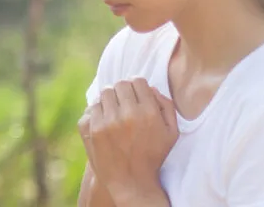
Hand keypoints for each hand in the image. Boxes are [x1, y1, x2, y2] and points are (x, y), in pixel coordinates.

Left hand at [78, 78, 177, 203]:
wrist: (132, 182)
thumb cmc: (153, 156)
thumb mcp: (171, 133)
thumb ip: (166, 106)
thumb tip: (151, 88)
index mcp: (149, 112)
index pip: (138, 81)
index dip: (137, 87)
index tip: (135, 95)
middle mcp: (128, 114)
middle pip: (120, 84)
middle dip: (123, 91)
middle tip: (124, 102)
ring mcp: (108, 122)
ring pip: (104, 93)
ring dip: (109, 99)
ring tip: (113, 110)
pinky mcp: (93, 130)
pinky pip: (92, 107)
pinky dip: (98, 110)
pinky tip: (104, 119)